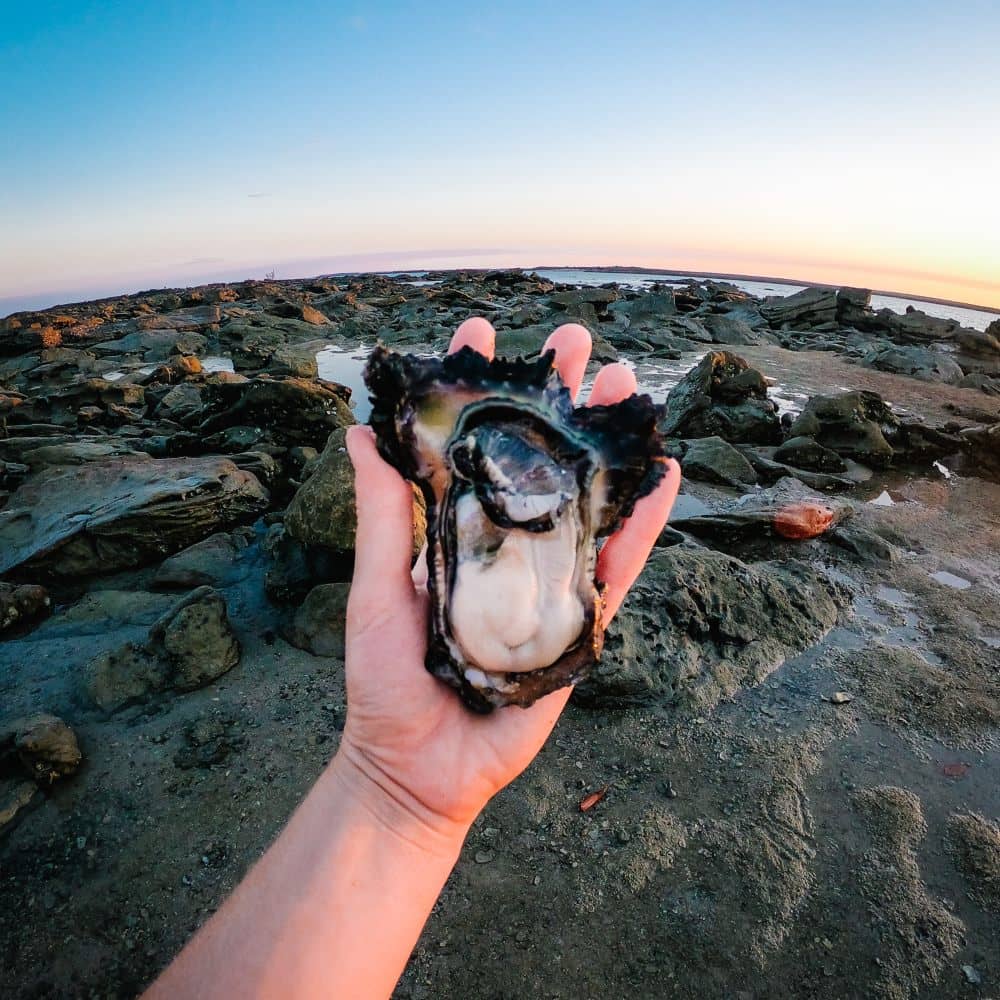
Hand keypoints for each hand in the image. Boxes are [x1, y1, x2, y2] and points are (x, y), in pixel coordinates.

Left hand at [335, 319, 680, 849]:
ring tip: (624, 386)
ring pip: (586, 498)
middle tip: (573, 342)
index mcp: (451, 530)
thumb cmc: (385, 682)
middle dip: (555, 397)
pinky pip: (620, 567)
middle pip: (537, 458)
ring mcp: (546, 578)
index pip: (469, 445)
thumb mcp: (376, 591)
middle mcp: (504, 543)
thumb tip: (361, 434)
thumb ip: (380, 518)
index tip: (480, 332)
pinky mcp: (580, 620)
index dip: (477, 390)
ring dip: (608, 443)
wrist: (421, 768)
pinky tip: (665, 476)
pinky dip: (645, 524)